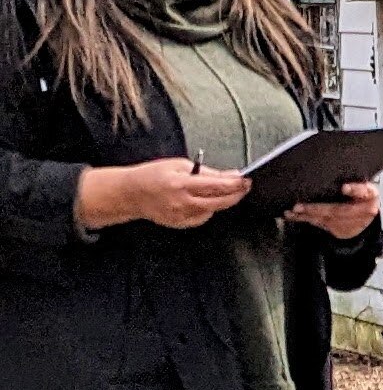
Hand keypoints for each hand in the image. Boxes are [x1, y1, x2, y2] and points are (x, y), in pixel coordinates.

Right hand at [75, 157, 249, 231]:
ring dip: (222, 201)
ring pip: (213, 210)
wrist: (130, 194)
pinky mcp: (180, 224)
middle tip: (244, 186)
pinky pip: (203, 217)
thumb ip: (206, 172)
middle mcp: (182, 202)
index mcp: (181, 184)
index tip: (246, 180)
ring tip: (222, 191)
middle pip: (220, 202)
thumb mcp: (179, 165)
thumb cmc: (152, 176)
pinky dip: (208, 209)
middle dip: (236, 194)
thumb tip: (231, 175)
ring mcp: (181, 216)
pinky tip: (203, 201)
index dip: (235, 184)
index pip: (216, 186)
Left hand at [287, 181, 380, 239]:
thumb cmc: (363, 196)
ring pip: (326, 219)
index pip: (363, 191)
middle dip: (318, 208)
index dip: (354, 189)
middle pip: (339, 210)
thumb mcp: (364, 185)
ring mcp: (350, 223)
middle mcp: (362, 211)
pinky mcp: (338, 229)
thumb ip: (353, 181)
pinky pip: (320, 223)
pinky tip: (293, 216)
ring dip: (308, 215)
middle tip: (301, 205)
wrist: (367, 218)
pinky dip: (305, 219)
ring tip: (294, 210)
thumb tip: (336, 166)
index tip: (344, 187)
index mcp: (370, 195)